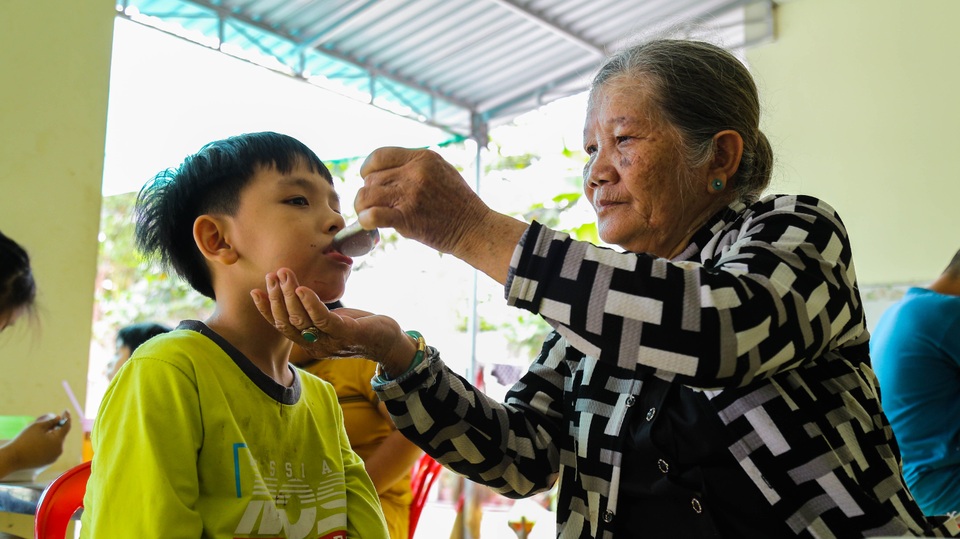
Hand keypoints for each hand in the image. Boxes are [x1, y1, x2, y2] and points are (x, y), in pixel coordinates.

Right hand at [0, 411, 70, 475]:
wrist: (13, 458)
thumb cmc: (25, 440)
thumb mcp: (37, 426)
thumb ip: (50, 421)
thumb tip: (59, 418)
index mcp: (58, 441)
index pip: (66, 426)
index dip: (66, 417)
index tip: (66, 411)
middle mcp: (59, 450)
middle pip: (60, 435)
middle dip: (56, 427)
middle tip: (49, 421)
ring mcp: (54, 457)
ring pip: (56, 443)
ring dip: (51, 436)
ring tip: (41, 432)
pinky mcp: (48, 462)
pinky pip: (51, 450)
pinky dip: (48, 444)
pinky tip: (39, 442)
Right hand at [251, 268, 417, 376]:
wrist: (389, 342)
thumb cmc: (359, 327)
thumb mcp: (332, 320)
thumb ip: (313, 313)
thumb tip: (294, 292)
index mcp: (310, 343)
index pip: (281, 327)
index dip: (266, 310)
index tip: (255, 291)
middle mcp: (316, 346)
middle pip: (287, 322)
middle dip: (276, 297)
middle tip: (271, 275)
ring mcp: (330, 342)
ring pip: (301, 319)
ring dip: (290, 294)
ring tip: (284, 273)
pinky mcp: (346, 334)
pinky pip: (322, 319)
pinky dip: (310, 303)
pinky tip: (302, 289)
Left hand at [357, 147, 490, 255]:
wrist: (475, 228)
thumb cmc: (458, 203)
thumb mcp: (441, 170)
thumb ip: (415, 165)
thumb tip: (384, 171)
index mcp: (422, 157)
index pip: (379, 155)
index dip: (368, 168)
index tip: (369, 180)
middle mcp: (415, 172)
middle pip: (372, 178)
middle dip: (369, 193)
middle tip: (375, 205)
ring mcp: (410, 194)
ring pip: (366, 195)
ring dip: (362, 207)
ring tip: (368, 214)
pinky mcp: (407, 217)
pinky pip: (372, 215)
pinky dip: (365, 220)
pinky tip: (368, 225)